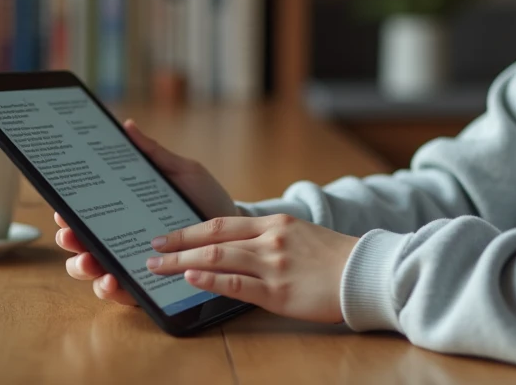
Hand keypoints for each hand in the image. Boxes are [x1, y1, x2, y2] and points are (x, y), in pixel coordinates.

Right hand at [55, 118, 240, 306]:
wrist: (236, 229)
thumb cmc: (204, 197)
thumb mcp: (181, 172)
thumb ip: (154, 154)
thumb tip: (127, 126)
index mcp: (124, 211)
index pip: (87, 213)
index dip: (69, 212)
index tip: (63, 207)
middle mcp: (122, 239)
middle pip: (82, 244)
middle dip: (70, 241)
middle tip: (70, 234)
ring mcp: (132, 265)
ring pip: (94, 273)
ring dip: (84, 268)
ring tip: (91, 261)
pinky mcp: (148, 287)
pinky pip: (123, 294)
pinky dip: (111, 289)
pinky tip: (113, 281)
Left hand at [145, 214, 359, 323]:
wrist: (365, 273)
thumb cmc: (334, 258)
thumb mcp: (300, 237)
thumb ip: (270, 239)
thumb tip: (239, 247)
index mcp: (275, 224)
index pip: (221, 222)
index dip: (189, 229)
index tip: (165, 236)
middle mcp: (270, 239)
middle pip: (213, 236)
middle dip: (177, 243)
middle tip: (150, 250)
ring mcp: (273, 265)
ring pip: (218, 256)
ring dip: (182, 261)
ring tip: (158, 267)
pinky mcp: (278, 292)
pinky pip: (237, 283)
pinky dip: (209, 278)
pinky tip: (191, 277)